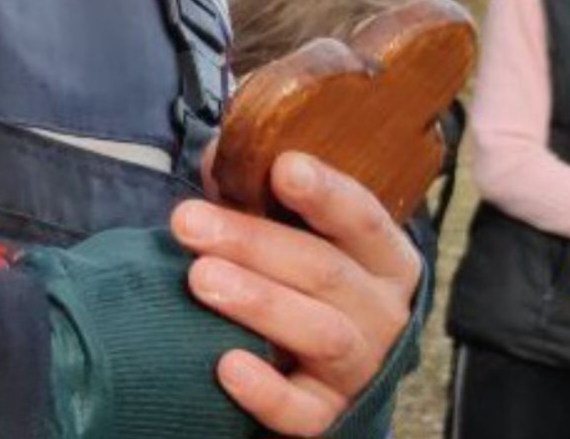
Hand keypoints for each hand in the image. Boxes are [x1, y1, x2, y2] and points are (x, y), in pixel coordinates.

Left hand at [168, 154, 420, 432]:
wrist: (320, 354)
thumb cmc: (296, 266)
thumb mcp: (286, 220)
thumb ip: (255, 186)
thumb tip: (218, 155)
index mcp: (381, 256)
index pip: (362, 219)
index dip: (326, 193)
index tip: (283, 169)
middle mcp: (380, 310)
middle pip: (324, 272)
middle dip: (252, 242)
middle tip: (188, 223)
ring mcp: (360, 364)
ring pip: (320, 334)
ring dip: (258, 303)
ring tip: (201, 279)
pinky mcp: (330, 411)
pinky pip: (306, 412)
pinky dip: (269, 394)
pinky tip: (229, 367)